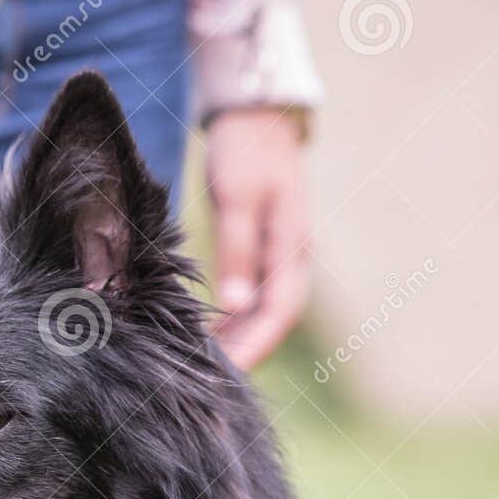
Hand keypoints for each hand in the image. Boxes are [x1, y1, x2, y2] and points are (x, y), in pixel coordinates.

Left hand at [204, 107, 309, 370]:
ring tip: (206, 364)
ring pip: (262, 311)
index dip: (255, 348)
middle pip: (271, 321)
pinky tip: (210, 331)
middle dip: (245, 352)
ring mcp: (278, 256)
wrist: (257, 117)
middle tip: (210, 381)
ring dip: (238, 337)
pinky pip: (252, 295)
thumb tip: (236, 305)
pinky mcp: (262, 249)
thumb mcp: (237, 200)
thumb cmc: (245, 153)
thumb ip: (236, 251)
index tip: (229, 375)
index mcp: (292, 251)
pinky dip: (234, 317)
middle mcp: (290, 259)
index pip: (278, 316)